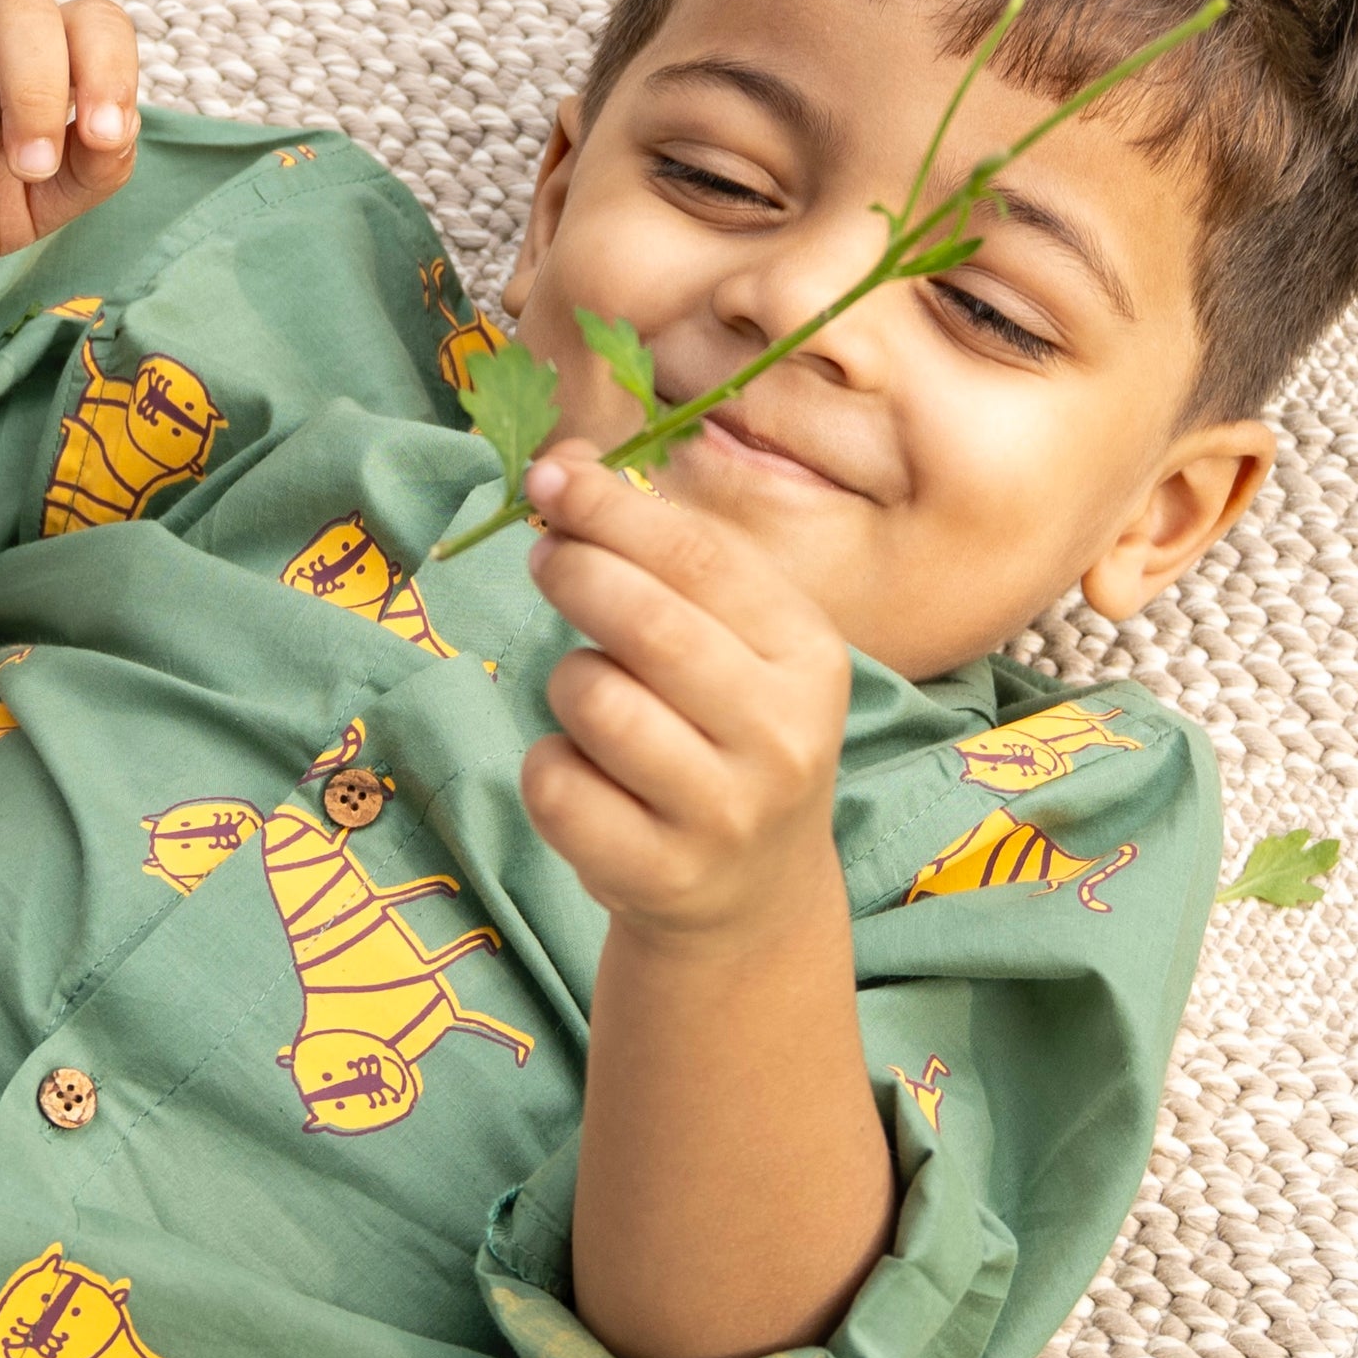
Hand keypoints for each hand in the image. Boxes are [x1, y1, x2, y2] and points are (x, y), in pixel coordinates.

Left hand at [520, 438, 853, 946]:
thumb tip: (564, 465)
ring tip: (593, 699)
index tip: (552, 478)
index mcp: (810, 657)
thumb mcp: (738, 644)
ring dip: (569, 681)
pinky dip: (547, 765)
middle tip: (546, 558)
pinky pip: (557, 786)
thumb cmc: (728, 734)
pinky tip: (584, 774)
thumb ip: (669, 560)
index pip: (703, 557)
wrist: (752, 891)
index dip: (613, 509)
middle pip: (648, 623)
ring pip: (595, 702)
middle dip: (578, 572)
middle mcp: (782, 735)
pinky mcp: (661, 874)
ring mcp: (724, 812)